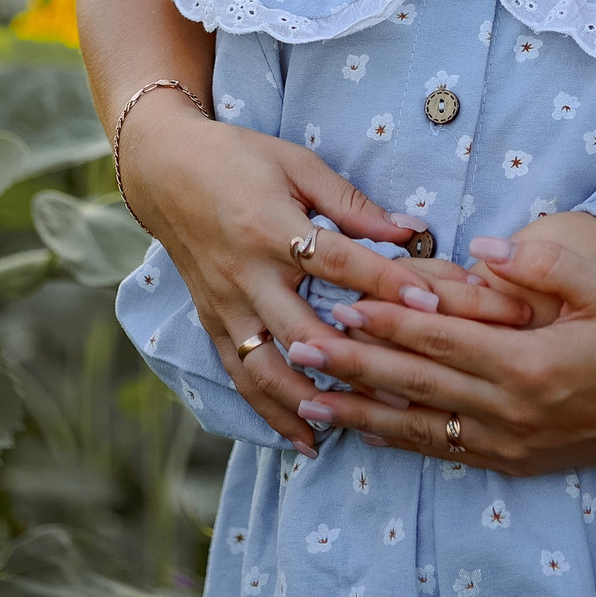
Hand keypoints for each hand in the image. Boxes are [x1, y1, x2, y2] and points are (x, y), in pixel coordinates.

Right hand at [116, 99, 434, 452]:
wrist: (164, 171)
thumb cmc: (239, 159)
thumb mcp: (297, 164)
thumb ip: (350, 203)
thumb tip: (408, 230)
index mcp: (271, 226)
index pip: (338, 262)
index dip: (386, 283)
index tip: (431, 303)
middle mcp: (246, 274)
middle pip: (303, 331)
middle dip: (355, 364)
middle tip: (406, 388)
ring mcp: (226, 305)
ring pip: (267, 369)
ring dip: (311, 403)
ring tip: (357, 425)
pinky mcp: (212, 323)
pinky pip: (241, 376)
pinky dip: (272, 411)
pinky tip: (305, 437)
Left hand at [283, 233, 595, 476]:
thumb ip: (545, 265)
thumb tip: (485, 248)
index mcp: (529, 362)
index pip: (443, 338)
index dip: (390, 323)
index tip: (343, 306)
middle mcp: (509, 409)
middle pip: (416, 384)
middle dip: (355, 365)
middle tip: (302, 348)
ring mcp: (505, 441)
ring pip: (417, 425)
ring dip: (360, 410)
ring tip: (308, 398)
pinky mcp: (505, 460)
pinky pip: (440, 449)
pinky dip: (396, 438)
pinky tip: (360, 428)